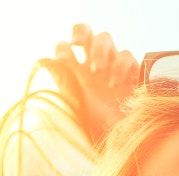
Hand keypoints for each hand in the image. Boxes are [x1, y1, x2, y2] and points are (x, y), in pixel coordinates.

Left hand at [41, 24, 138, 144]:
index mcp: (75, 75)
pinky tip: (115, 83)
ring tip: (98, 71)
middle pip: (86, 33)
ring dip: (99, 50)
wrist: (123, 140)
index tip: (63, 56)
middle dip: (81, 32)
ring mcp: (112, 69)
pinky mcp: (132, 74)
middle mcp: (92, 69)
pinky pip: (126, 55)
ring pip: (105, 38)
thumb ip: (62, 78)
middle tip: (78, 43)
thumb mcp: (74, 103)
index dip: (62, 47)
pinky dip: (119, 65)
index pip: (65, 48)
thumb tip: (46, 60)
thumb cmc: (96, 128)